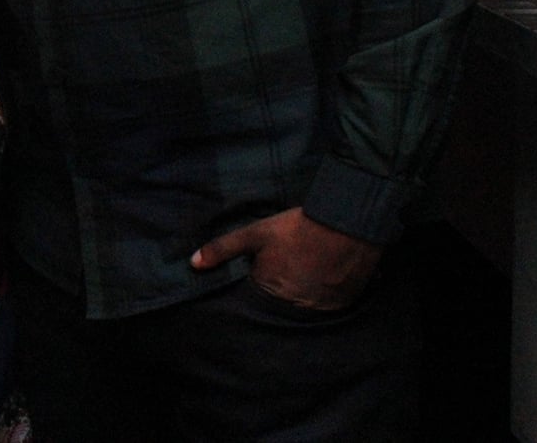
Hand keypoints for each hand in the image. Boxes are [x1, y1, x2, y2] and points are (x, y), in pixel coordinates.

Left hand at [189, 206, 381, 311]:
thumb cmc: (296, 228)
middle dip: (278, 297)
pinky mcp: (341, 305)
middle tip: (287, 276)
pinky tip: (321, 280)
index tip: (262, 278)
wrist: (344, 224)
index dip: (256, 291)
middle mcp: (294, 308)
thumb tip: (193, 264)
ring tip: (304, 278)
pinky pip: (326, 309)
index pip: (254, 304)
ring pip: (303, 311)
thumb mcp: (255, 234)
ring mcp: (319, 309)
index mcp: (269, 292)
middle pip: (279, 309)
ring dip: (300, 299)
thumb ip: (222, 249)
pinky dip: (321, 298)